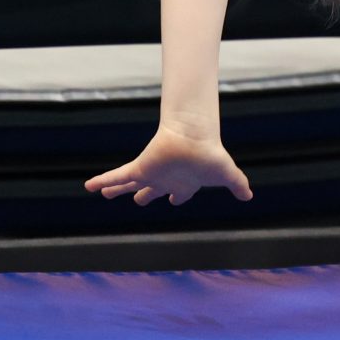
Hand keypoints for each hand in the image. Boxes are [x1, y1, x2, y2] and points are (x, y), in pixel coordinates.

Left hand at [84, 124, 255, 205]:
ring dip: (116, 189)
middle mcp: (165, 179)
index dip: (176, 197)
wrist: (196, 139)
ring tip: (104, 194)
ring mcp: (151, 174)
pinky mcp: (140, 168)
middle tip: (139, 200)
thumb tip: (250, 195)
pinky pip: (117, 176)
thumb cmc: (210, 155)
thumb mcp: (227, 175)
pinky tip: (89, 187)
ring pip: (129, 184)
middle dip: (144, 196)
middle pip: (151, 191)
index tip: (175, 200)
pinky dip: (103, 181)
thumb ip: (237, 185)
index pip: (178, 194)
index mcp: (184, 183)